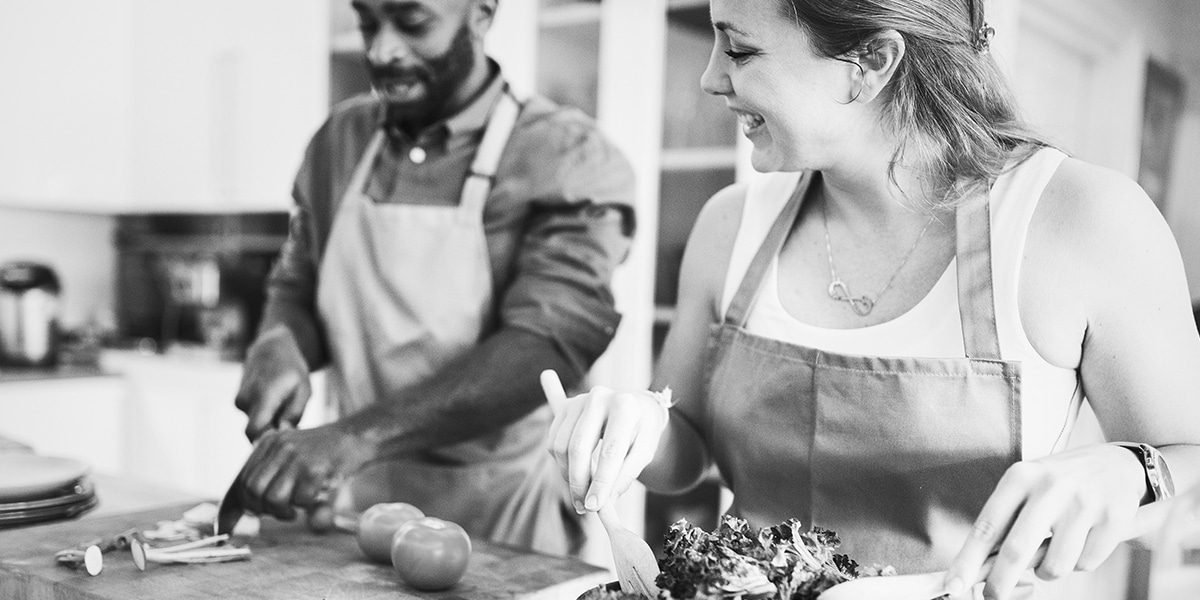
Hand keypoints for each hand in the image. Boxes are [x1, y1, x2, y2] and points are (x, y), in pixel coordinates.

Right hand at [235, 326, 310, 440]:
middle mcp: (245, 400)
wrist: (272, 347)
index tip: (283, 442)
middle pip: (255, 433)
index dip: (266, 442)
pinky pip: (252, 417)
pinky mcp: (239, 402)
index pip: (253, 432)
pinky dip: (265, 416)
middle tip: (291, 424)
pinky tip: (275, 404)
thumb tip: (283, 433)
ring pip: (255, 425)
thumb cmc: (292, 369)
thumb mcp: (303, 390)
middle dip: (272, 433)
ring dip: (270, 423)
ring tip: (284, 407)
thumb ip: (293, 413)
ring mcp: (239, 400)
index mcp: (262, 396)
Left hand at [236, 423, 370, 526]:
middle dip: (263, 509)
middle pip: (253, 489)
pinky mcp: (315, 469)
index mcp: (270, 442)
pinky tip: (313, 498)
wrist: (355, 437)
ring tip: (295, 509)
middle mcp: (280, 446)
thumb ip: (270, 478)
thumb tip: (247, 512)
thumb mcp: (292, 456)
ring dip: (283, 511)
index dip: (245, 502)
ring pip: (273, 498)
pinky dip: (306, 505)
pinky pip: (300, 500)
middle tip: (279, 511)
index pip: (243, 478)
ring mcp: (297, 456)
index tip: (253, 514)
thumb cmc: (323, 453)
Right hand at [542, 370, 668, 513]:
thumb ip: (626, 475)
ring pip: (561, 447)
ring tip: (583, 491)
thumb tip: (604, 503)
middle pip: (578, 448)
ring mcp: (578, 401)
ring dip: (568, 476)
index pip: (610, 450)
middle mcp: (599, 398)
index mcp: (625, 406)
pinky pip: (553, 443)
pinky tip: (577, 472)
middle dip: (579, 483)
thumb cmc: (642, 432)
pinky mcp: (564, 408)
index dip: (601, 481)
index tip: (595, 507)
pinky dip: (562, 464)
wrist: (634, 406)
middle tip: (584, 507)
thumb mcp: (644, 452)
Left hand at [944, 444, 1144, 599]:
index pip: (987, 526)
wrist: (1118, 463)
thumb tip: (978, 568)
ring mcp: (1084, 503)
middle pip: (1016, 551)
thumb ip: (1005, 522)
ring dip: (1048, 571)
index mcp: (1021, 476)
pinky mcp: (1113, 519)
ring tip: (1054, 550)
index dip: (968, 560)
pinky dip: (1080, 562)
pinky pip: (1086, 564)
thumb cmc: (1060, 482)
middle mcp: (1050, 487)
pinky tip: (1084, 540)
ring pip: (1055, 566)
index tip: (954, 584)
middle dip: (999, 583)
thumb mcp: (1027, 487)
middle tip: (992, 596)